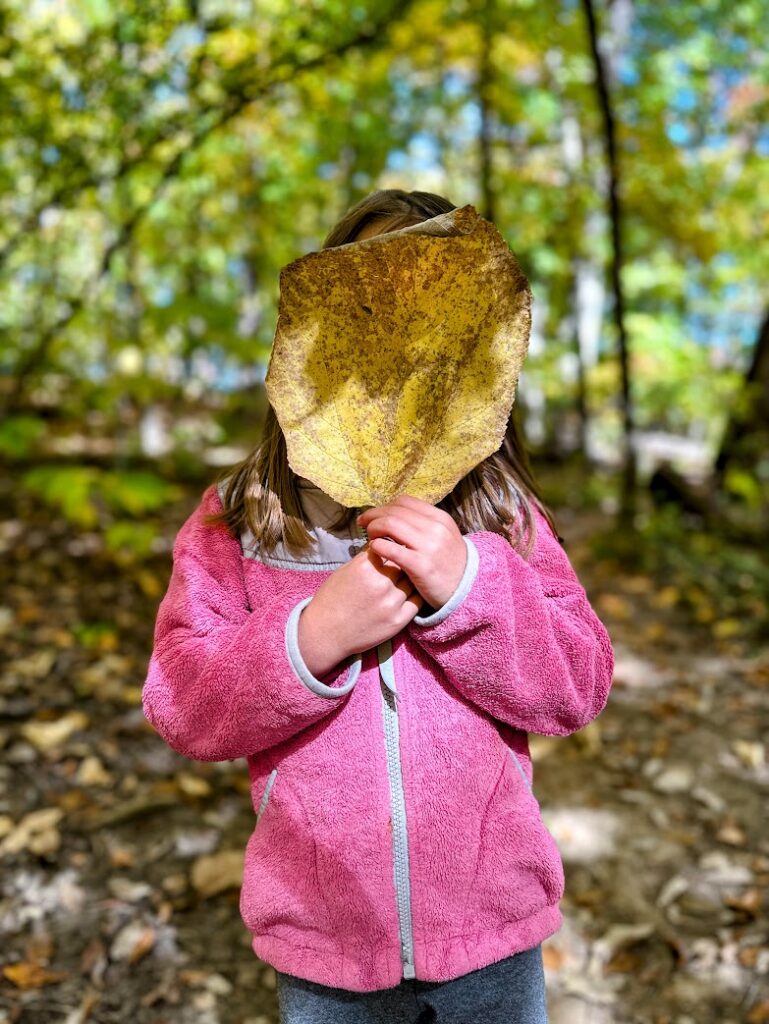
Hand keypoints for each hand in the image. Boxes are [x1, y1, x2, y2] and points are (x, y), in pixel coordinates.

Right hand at [298, 545, 422, 676]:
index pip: (389, 547)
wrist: (325, 634)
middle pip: (404, 562)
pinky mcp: (398, 620)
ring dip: (409, 579)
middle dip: (402, 562)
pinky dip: (414, 595)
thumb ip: (366, 559)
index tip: (391, 552)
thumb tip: (383, 547)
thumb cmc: (331, 601)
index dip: (391, 549)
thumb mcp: (344, 571)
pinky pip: (417, 601)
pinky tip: (408, 594)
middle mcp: (380, 582)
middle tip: (400, 566)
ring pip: (412, 580)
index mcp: (365, 567)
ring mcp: (391, 603)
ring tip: (404, 580)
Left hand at [356, 495, 466, 611]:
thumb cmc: (449, 564)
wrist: (466, 591)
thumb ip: (423, 525)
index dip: (384, 506)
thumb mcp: (443, 537)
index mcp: (440, 518)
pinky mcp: (421, 565)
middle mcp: (435, 528)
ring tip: (370, 538)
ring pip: (390, 524)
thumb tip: (394, 515)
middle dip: (374, 516)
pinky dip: (377, 546)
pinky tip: (374, 550)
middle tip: (364, 525)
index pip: (404, 501)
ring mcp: (429, 546)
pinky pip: (390, 548)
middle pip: (394, 511)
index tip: (374, 516)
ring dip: (374, 528)